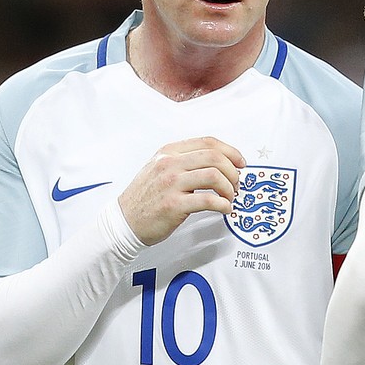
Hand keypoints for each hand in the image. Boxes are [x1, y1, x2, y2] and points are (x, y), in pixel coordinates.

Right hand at [118, 137, 244, 244]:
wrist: (124, 221)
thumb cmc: (143, 198)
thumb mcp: (158, 168)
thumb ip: (183, 161)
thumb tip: (216, 163)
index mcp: (168, 153)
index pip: (207, 142)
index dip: (230, 151)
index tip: (240, 162)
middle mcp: (169, 164)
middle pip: (214, 157)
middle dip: (233, 171)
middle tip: (236, 183)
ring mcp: (171, 184)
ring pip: (214, 176)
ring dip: (229, 188)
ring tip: (229, 197)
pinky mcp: (174, 205)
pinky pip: (208, 200)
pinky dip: (223, 205)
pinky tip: (224, 209)